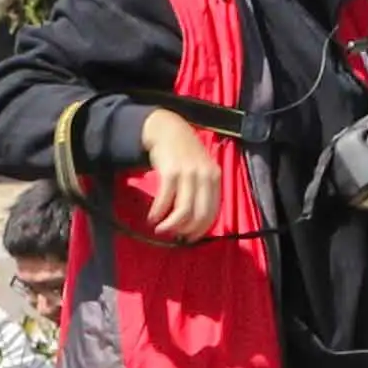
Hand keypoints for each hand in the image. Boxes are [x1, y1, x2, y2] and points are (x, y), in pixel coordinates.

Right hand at [134, 109, 227, 243]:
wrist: (167, 128)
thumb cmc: (183, 153)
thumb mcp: (200, 168)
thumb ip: (202, 190)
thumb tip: (194, 222)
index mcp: (214, 177)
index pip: (212, 213)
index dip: (199, 230)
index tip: (188, 238)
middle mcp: (204, 175)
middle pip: (199, 215)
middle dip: (185, 231)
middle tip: (173, 235)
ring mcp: (188, 173)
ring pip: (183, 211)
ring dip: (170, 225)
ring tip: (160, 229)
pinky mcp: (171, 172)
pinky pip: (165, 200)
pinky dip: (158, 212)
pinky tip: (152, 217)